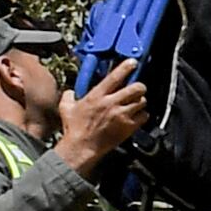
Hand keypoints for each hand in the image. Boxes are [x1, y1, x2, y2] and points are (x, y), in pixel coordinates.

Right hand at [55, 56, 148, 173]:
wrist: (82, 147)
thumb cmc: (74, 129)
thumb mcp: (66, 108)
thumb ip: (69, 96)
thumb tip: (71, 92)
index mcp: (97, 95)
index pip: (115, 76)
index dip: (126, 67)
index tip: (132, 63)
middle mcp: (111, 103)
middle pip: (136, 88)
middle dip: (139, 86)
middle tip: (138, 88)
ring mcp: (121, 115)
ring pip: (142, 101)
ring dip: (141, 101)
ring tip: (136, 103)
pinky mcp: (128, 127)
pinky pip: (144, 117)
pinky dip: (143, 115)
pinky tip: (137, 116)